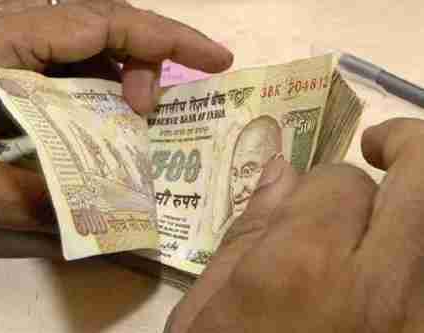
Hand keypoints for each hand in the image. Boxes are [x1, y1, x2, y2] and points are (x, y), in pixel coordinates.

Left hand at [0, 0, 232, 259]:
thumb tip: (105, 220)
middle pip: (103, 27)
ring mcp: (7, 45)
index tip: (215, 59)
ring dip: (122, 82)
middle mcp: (9, 29)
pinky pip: (70, 69)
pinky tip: (105, 127)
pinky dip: (99, 95)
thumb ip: (32, 200)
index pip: (103, 22)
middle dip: (148, 62)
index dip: (166, 39)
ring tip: (134, 126)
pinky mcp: (7, 66)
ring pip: (90, 49)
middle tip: (154, 116)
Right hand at [168, 118, 423, 332]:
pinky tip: (399, 251)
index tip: (311, 198)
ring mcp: (418, 318)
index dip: (324, 182)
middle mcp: (379, 289)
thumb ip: (247, 233)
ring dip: (419, 197)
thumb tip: (279, 170)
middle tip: (383, 148)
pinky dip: (418, 251)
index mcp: (301, 270)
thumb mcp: (206, 312)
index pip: (340, 182)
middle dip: (407, 146)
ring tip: (398, 195)